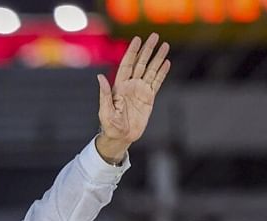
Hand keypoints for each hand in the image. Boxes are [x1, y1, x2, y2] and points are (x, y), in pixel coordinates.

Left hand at [94, 34, 169, 163]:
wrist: (120, 137)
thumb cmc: (109, 125)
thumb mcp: (105, 110)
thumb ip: (104, 94)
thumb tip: (100, 77)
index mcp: (120, 85)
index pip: (127, 64)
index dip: (133, 51)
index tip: (137, 39)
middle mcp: (131, 85)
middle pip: (141, 63)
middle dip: (148, 49)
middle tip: (155, 36)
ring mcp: (141, 91)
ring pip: (151, 70)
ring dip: (158, 58)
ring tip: (165, 46)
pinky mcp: (149, 98)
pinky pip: (157, 83)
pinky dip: (162, 73)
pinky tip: (167, 63)